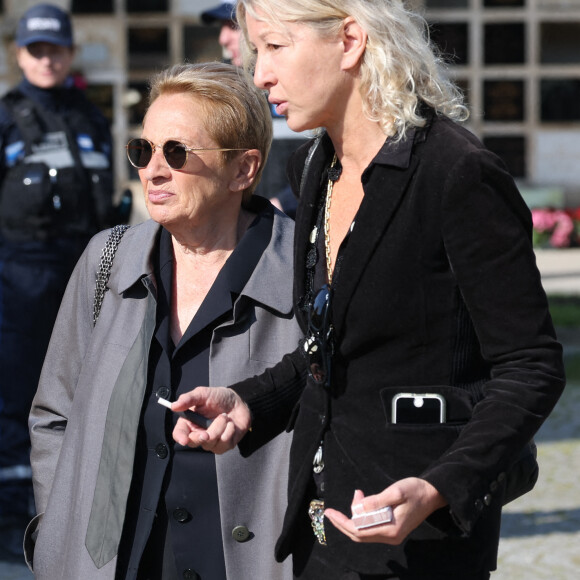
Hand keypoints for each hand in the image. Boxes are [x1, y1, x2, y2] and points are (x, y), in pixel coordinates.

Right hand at [171, 386, 250, 453]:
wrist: (238, 402)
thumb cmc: (218, 397)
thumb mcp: (203, 394)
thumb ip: (189, 399)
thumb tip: (174, 405)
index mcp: (189, 422)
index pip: (179, 433)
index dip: (180, 437)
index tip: (184, 439)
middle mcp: (198, 433)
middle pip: (193, 443)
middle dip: (201, 437)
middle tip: (207, 432)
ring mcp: (211, 441)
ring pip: (211, 442)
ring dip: (220, 426)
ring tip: (225, 415)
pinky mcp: (224, 445)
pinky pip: (224, 442)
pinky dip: (229, 430)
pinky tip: (231, 424)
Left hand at [324, 478, 446, 544]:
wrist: (433, 493)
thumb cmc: (415, 490)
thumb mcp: (395, 492)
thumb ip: (377, 501)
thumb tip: (358, 509)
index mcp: (390, 529)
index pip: (359, 531)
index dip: (342, 522)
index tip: (329, 513)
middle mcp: (390, 536)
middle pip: (359, 534)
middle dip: (344, 521)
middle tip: (334, 507)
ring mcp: (391, 534)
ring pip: (364, 530)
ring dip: (356, 514)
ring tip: (358, 494)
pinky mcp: (392, 528)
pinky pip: (371, 526)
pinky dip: (363, 515)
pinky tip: (364, 500)